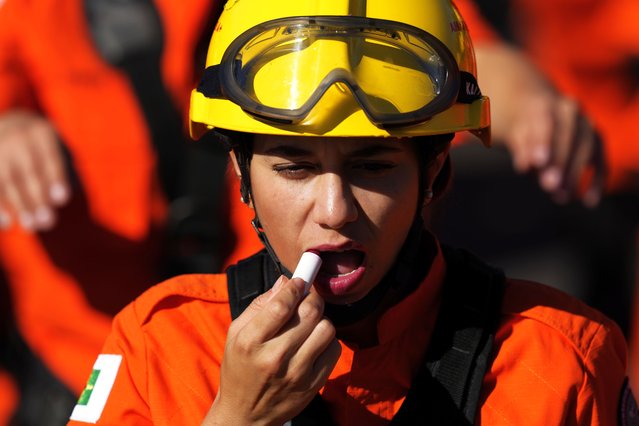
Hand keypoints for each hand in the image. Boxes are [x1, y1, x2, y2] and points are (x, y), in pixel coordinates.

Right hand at [0, 110, 70, 230]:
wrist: (10, 125)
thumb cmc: (40, 146)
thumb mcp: (51, 147)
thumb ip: (55, 170)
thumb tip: (56, 202)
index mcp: (41, 132)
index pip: (50, 159)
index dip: (56, 179)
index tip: (62, 201)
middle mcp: (17, 137)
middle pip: (29, 172)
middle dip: (38, 199)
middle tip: (48, 223)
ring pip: (8, 181)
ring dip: (20, 206)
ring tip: (31, 226)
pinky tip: (7, 224)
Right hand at [202, 276, 340, 425]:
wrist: (246, 415)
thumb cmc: (240, 368)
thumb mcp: (237, 334)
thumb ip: (260, 305)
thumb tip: (285, 282)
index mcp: (250, 342)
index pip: (281, 305)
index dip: (296, 287)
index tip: (300, 280)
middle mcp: (274, 357)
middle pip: (309, 312)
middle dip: (312, 297)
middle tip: (308, 296)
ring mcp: (296, 373)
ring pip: (326, 328)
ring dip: (321, 319)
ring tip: (310, 322)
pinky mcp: (313, 384)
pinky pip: (334, 350)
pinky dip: (327, 340)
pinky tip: (314, 341)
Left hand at [475, 43, 605, 206]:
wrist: (536, 108)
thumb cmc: (518, 124)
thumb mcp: (511, 131)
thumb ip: (520, 146)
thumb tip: (526, 166)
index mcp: (542, 103)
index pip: (543, 122)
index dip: (541, 142)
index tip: (537, 164)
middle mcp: (568, 110)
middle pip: (568, 135)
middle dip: (559, 162)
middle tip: (549, 187)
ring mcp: (586, 124)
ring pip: (587, 147)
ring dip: (575, 174)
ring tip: (561, 197)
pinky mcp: (596, 140)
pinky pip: (600, 159)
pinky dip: (597, 180)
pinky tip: (589, 201)